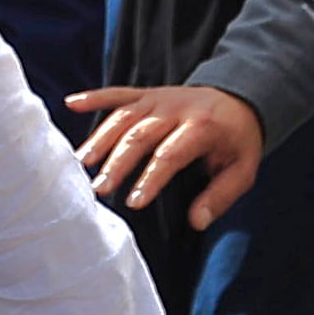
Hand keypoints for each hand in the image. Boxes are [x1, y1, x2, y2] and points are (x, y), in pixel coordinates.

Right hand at [69, 83, 263, 229]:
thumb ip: (220, 196)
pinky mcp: (147, 93)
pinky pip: (118, 93)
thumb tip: (196, 221)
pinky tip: (70, 103)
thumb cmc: (238, 141)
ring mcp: (158, 98)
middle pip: (140, 135)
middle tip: (98, 190)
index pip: (170, 154)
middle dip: (117, 163)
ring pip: (123, 117)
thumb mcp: (243, 170)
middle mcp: (176, 109)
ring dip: (99, 139)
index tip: (133, 203)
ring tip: (81, 165)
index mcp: (202, 127)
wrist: (241, 98)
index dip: (150, 178)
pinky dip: (94, 97)